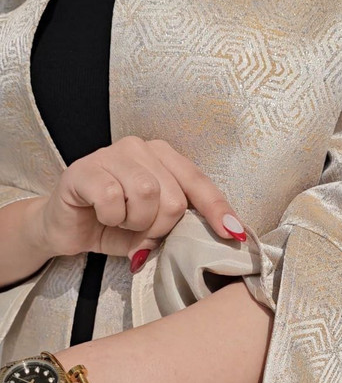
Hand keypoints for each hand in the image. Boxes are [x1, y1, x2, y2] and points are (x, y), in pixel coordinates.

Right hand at [38, 136, 245, 265]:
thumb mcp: (155, 229)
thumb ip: (183, 226)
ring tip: (121, 222)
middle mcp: (140, 148)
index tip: (232, 234)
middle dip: (160, 227)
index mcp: (164, 157)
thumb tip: (223, 234)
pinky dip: (111, 218)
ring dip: (135, 223)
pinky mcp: (85, 168)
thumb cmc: (115, 226)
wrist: (68, 229)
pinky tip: (101, 216)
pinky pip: (112, 198)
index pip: (198, 182)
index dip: (217, 209)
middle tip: (139, 231)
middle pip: (173, 197)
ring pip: (146, 194)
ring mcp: (112, 153)